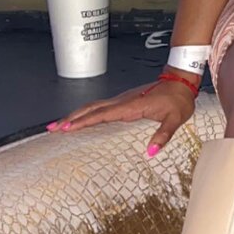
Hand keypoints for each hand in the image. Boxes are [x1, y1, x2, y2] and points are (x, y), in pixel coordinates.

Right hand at [45, 67, 197, 156]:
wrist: (181, 81)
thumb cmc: (178, 100)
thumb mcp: (175, 119)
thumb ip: (163, 135)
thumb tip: (151, 152)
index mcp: (133, 106)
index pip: (103, 114)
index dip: (84, 122)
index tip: (66, 128)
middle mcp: (123, 101)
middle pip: (92, 109)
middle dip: (71, 118)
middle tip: (53, 129)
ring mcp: (122, 99)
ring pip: (94, 106)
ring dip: (76, 115)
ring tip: (59, 125)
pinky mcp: (124, 100)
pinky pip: (101, 107)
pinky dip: (87, 113)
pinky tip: (81, 119)